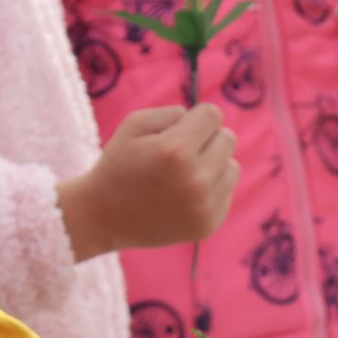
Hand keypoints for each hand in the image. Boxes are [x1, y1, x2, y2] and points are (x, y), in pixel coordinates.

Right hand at [59, 105, 238, 260]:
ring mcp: (205, 206)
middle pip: (228, 139)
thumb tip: (208, 120)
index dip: (196, 117)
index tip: (181, 129)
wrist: (104, 216)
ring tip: (183, 174)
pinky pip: (227, 192)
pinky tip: (183, 195)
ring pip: (232, 166)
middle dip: (206, 139)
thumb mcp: (134, 124)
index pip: (213, 115)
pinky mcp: (209, 224)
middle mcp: (196, 179)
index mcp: (177, 150)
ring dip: (212, 165)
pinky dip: (210, 190)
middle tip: (181, 151)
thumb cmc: (119, 163)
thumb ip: (173, 113)